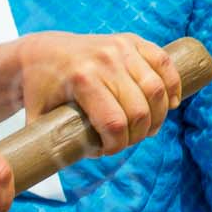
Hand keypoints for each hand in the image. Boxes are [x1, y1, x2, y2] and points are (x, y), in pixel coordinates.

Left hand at [18, 31, 181, 153]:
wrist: (41, 52)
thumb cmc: (40, 91)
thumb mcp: (38, 120)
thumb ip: (54, 145)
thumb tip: (74, 170)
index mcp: (82, 79)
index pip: (114, 123)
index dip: (117, 145)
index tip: (109, 151)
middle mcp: (104, 61)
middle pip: (139, 110)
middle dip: (138, 134)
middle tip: (129, 142)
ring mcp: (120, 48)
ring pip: (156, 88)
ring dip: (158, 115)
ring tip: (149, 128)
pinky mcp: (131, 40)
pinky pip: (163, 62)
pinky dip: (172, 85)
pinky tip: (172, 103)